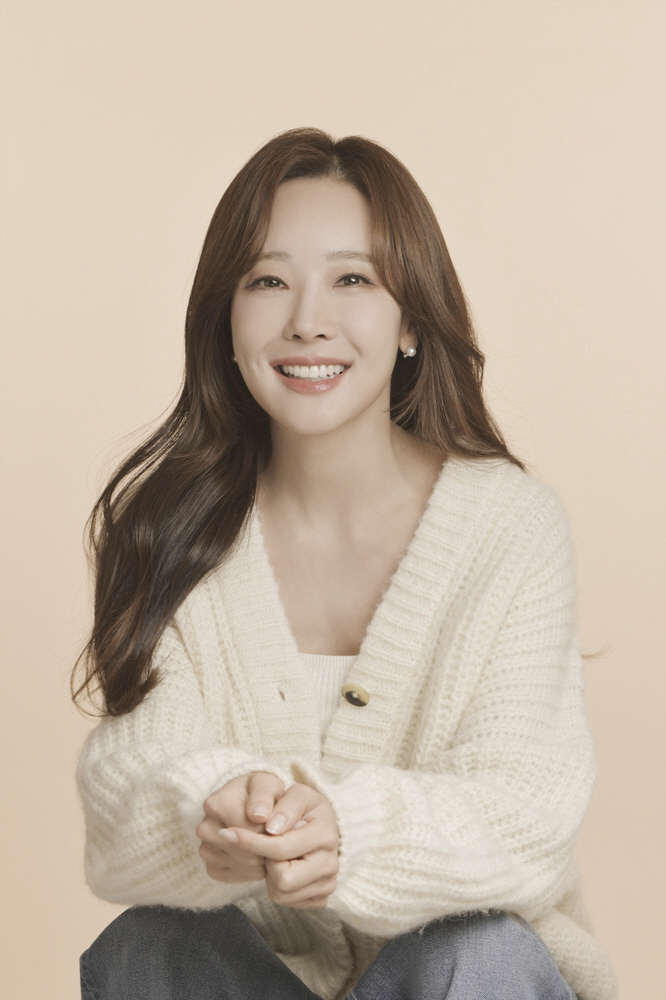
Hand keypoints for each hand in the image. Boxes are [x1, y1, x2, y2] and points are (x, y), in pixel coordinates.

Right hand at [196, 772, 284, 882]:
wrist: (247, 803)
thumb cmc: (260, 793)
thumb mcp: (267, 784)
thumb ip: (266, 796)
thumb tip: (259, 816)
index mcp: (216, 804)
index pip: (251, 831)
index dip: (271, 832)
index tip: (279, 825)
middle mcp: (205, 828)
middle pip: (246, 853)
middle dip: (267, 848)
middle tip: (277, 838)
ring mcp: (205, 849)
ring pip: (242, 867)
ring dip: (261, 861)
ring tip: (268, 845)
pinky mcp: (210, 866)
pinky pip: (234, 877)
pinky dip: (250, 871)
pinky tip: (257, 856)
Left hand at [221, 783, 339, 908]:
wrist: (323, 826)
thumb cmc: (305, 808)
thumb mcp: (298, 795)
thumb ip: (286, 806)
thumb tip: (272, 828)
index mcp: (325, 835)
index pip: (280, 849)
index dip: (252, 842)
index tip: (229, 833)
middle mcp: (331, 864)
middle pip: (283, 880)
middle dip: (266, 863)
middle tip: (265, 846)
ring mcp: (327, 884)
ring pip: (281, 894)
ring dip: (270, 875)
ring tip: (276, 856)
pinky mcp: (321, 899)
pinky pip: (286, 902)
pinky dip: (278, 886)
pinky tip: (283, 867)